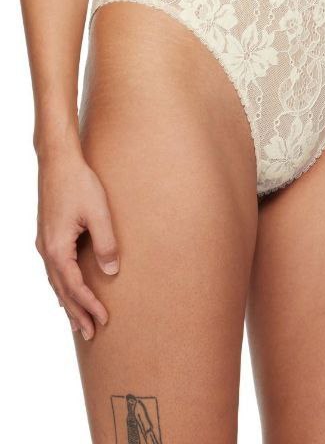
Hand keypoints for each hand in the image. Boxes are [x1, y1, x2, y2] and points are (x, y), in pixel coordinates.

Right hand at [35, 143, 119, 340]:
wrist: (58, 160)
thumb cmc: (79, 183)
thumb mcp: (99, 212)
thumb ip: (106, 244)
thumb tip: (111, 273)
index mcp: (58, 249)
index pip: (75, 288)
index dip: (89, 305)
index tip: (103, 320)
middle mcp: (47, 250)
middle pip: (61, 290)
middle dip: (76, 312)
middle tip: (90, 334)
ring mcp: (44, 242)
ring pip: (55, 281)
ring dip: (67, 301)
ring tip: (77, 320)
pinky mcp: (47, 234)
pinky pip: (53, 269)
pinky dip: (61, 284)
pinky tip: (66, 288)